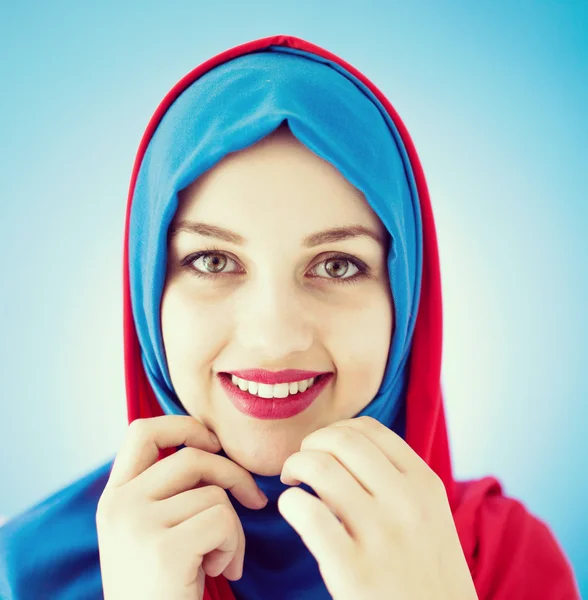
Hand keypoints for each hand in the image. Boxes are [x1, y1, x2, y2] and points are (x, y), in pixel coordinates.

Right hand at [96, 416, 267, 599]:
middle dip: (234, 475)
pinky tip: (219, 571)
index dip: (184, 426)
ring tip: (219, 560)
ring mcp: (138, 525)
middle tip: (254, 501)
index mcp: (114, 497)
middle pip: (192, 457)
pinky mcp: (164, 549)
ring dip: (233, 528)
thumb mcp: (149, 532)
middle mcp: (119, 505)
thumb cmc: (162, 587)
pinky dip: (234, 546)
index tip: (212, 444)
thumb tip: (213, 449)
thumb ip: (166, 492)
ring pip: (214, 493)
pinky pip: (223, 520)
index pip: (142, 431)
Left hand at [278, 416, 477, 599]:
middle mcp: (406, 502)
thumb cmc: (427, 573)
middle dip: (310, 444)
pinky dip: (290, 503)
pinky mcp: (353, 570)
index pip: (369, 429)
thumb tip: (345, 447)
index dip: (335, 430)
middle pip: (341, 440)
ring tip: (292, 484)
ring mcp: (381, 535)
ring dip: (294, 467)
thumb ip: (398, 480)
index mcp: (425, 483)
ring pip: (320, 467)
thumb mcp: (430, 516)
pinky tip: (292, 511)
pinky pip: (307, 513)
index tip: (324, 449)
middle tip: (301, 465)